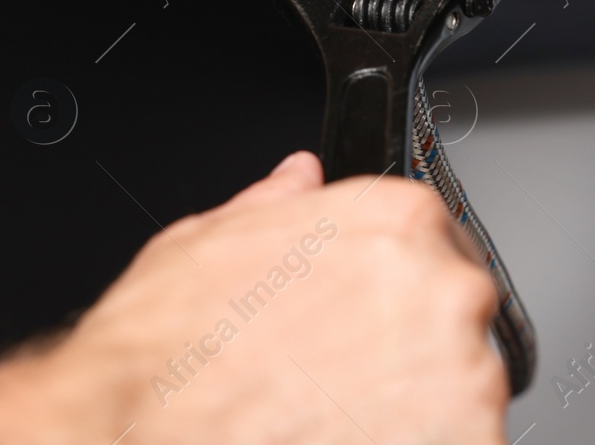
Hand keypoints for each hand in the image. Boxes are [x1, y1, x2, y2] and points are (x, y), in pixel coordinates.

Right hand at [0, 153, 508, 444]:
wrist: (127, 435)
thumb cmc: (163, 356)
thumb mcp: (206, 244)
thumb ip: (277, 205)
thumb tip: (301, 177)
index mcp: (397, 222)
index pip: (437, 246)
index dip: (397, 295)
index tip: (370, 326)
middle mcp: (443, 289)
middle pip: (457, 323)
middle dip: (409, 355)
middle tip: (339, 387)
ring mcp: (463, 376)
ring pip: (465, 394)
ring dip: (416, 413)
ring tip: (334, 423)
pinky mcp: (467, 444)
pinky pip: (466, 444)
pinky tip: (353, 442)